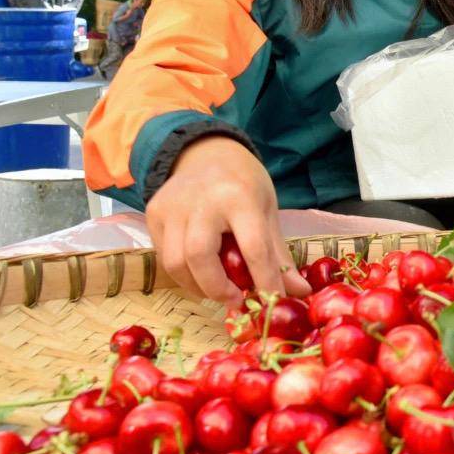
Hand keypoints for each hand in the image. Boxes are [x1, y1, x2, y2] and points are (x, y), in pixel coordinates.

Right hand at [146, 135, 310, 304]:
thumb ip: (279, 255)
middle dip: (217, 287)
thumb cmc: (242, 183)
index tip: (271, 301)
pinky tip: (200, 272)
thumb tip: (299, 292)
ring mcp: (172, 206)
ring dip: (197, 286)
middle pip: (199, 255)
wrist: (206, 152)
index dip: (265, 280)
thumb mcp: (266, 210)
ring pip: (175, 262)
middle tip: (235, 299)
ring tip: (218, 289)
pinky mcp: (153, 214)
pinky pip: (163, 256)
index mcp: (240, 197)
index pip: (253, 247)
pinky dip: (183, 273)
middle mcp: (202, 201)